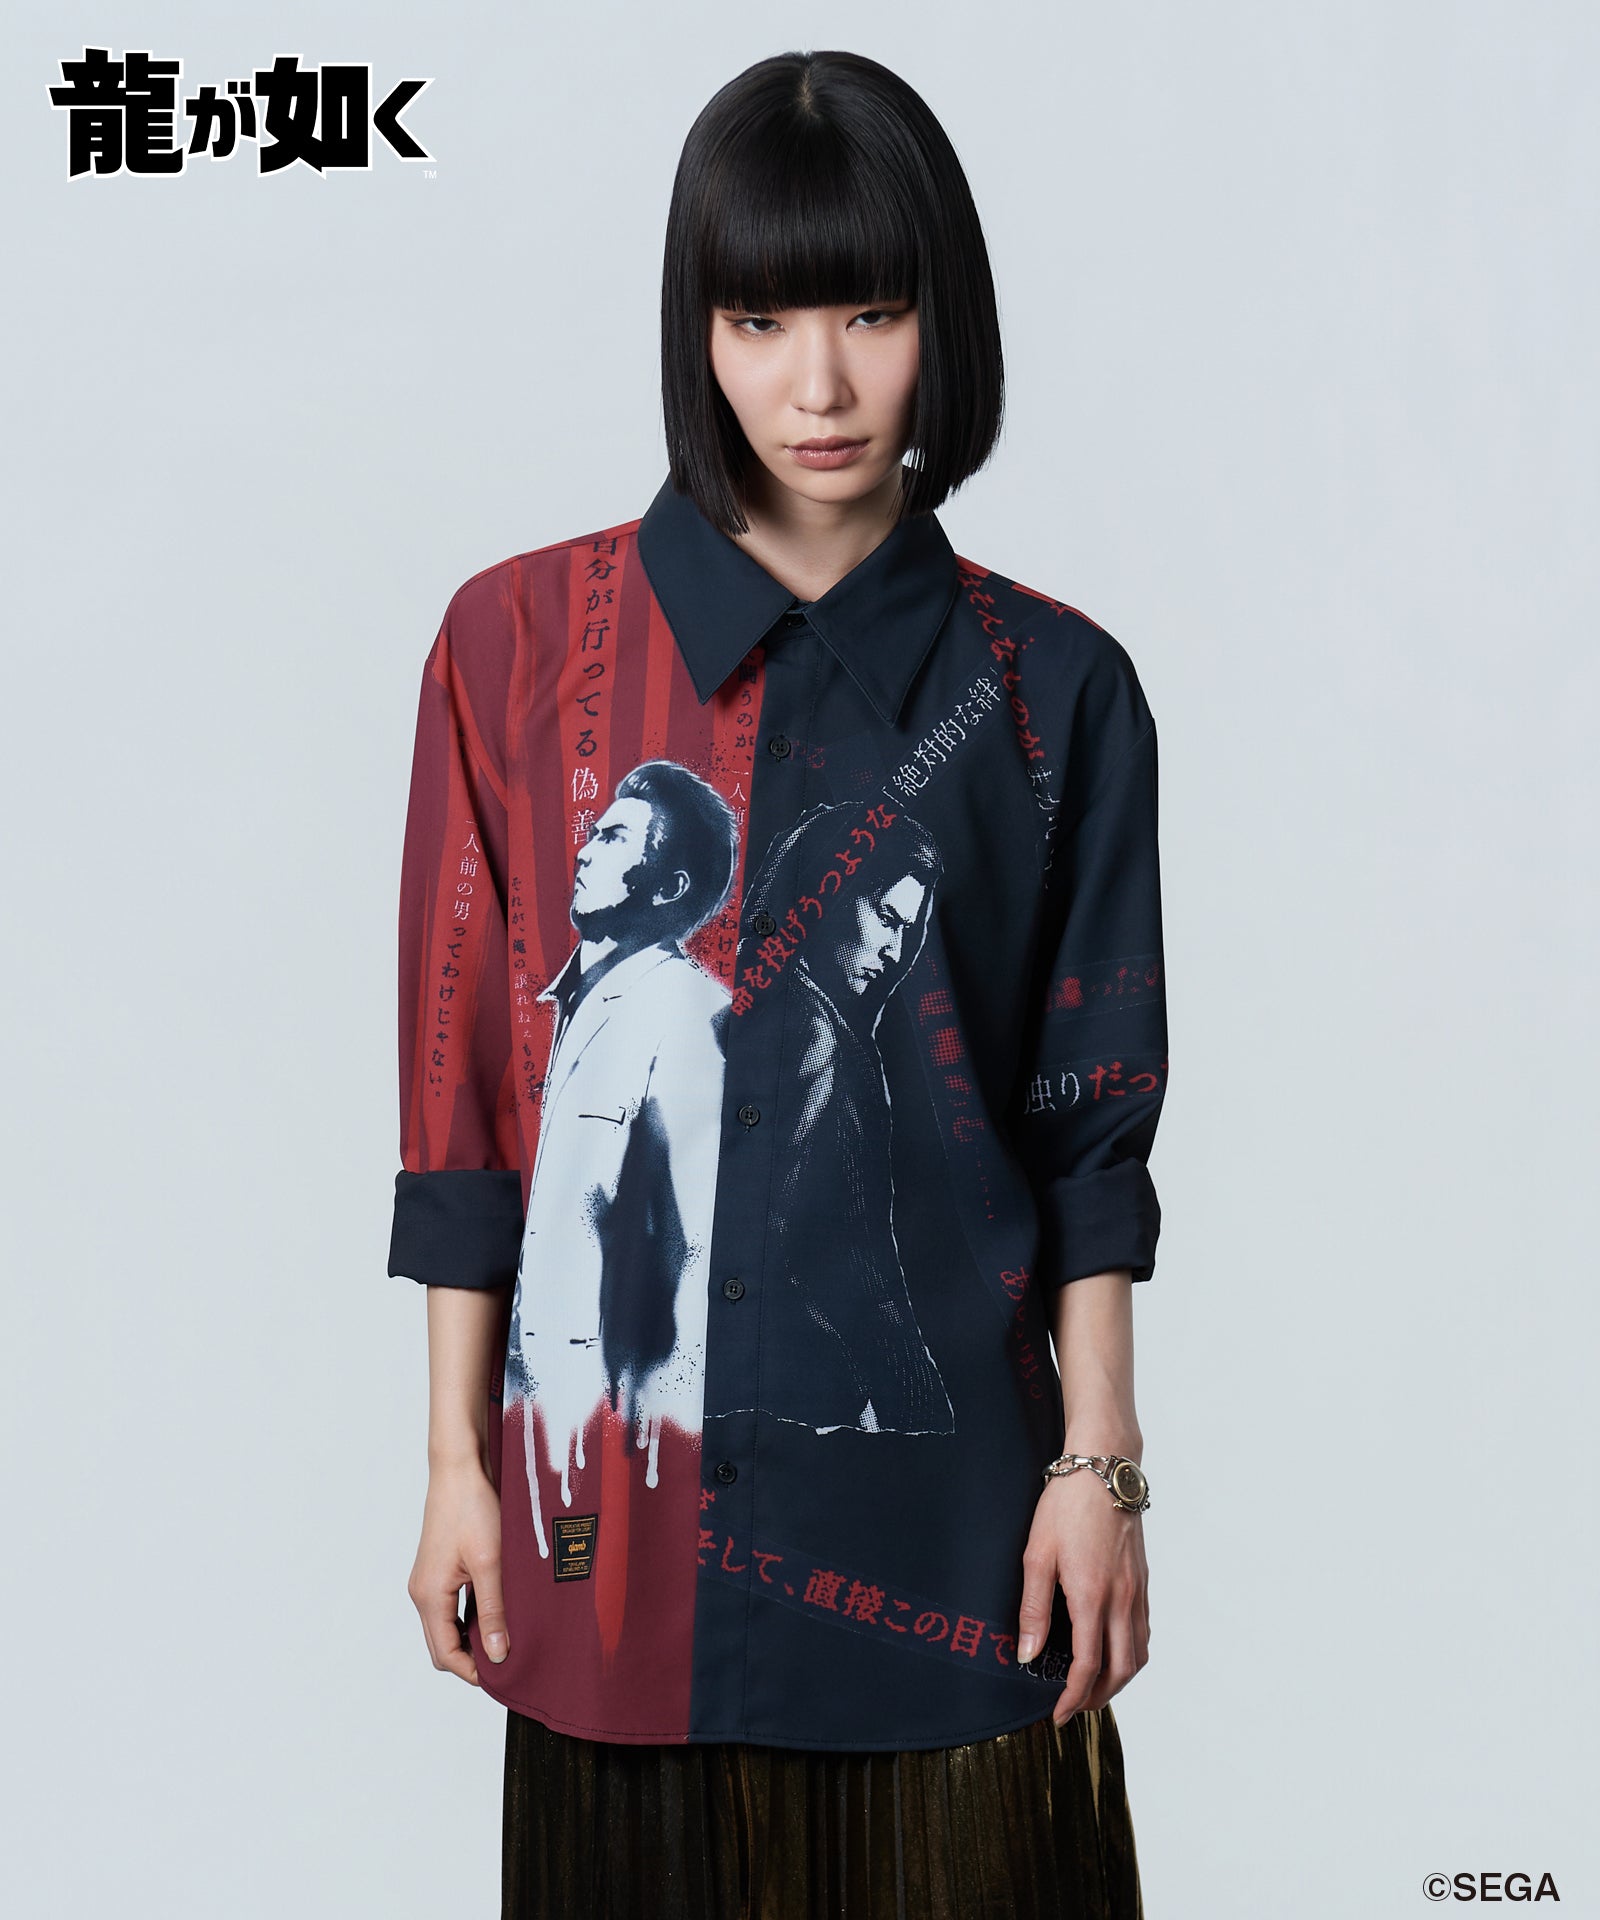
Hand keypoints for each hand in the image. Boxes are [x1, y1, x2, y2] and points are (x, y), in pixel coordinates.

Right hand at [408, 1457, 509, 1686]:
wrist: (459, 1468)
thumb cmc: (472, 1508)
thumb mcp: (491, 1563)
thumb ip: (494, 1610)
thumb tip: (498, 1655)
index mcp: (429, 1596)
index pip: (445, 1654)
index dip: (473, 1671)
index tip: (505, 1676)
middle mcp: (422, 1592)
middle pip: (442, 1645)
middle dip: (471, 1658)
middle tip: (509, 1660)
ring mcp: (427, 1581)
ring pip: (446, 1627)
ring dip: (472, 1636)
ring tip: (507, 1635)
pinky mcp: (438, 1569)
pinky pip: (450, 1607)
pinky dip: (469, 1616)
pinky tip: (497, 1609)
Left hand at [1016, 1467, 1149, 1723]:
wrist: (1103, 1468)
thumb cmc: (1066, 1505)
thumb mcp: (1036, 1554)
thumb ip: (1033, 1609)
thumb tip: (1027, 1655)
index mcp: (1092, 1597)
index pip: (1087, 1667)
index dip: (1072, 1698)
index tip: (1058, 1714)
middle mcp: (1122, 1599)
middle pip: (1121, 1671)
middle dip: (1099, 1697)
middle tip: (1074, 1705)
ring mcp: (1137, 1590)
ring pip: (1139, 1654)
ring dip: (1119, 1680)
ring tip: (1093, 1685)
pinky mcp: (1142, 1579)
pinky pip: (1144, 1630)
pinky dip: (1131, 1653)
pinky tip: (1112, 1649)